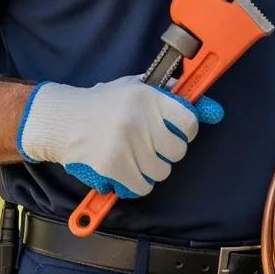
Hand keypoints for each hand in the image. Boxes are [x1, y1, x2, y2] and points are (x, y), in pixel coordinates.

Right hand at [16, 75, 223, 197]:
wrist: (64, 119)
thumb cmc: (104, 102)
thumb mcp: (136, 87)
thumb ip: (170, 94)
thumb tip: (210, 108)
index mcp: (148, 96)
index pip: (189, 120)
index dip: (187, 130)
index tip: (179, 131)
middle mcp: (139, 120)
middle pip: (177, 151)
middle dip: (168, 151)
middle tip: (153, 145)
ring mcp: (125, 144)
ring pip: (161, 171)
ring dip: (152, 168)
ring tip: (137, 156)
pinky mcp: (112, 167)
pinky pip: (142, 186)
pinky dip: (138, 183)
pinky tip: (127, 170)